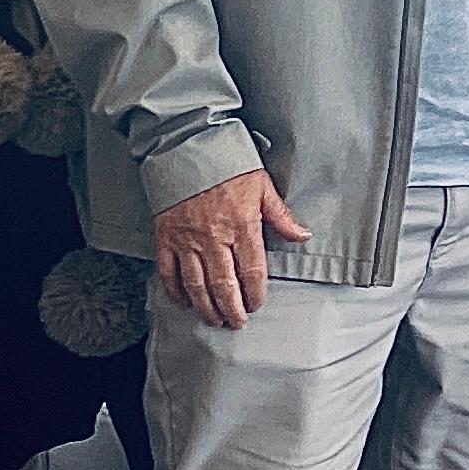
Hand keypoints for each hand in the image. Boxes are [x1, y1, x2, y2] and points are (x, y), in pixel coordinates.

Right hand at [152, 168, 309, 327]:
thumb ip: (281, 215)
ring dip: (207, 307)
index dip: (255, 294)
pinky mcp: (165, 237)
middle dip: (232, 310)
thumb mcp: (262, 185)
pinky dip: (175, 292)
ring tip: (214, 320)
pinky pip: (169, 272)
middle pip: (224, 285)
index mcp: (241, 226)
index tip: (256, 305)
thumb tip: (303, 235)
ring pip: (197, 285)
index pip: (252, 272)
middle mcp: (213, 238)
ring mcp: (187, 240)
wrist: (186, 146)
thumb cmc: (227, 165)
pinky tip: (184, 303)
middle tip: (237, 323)